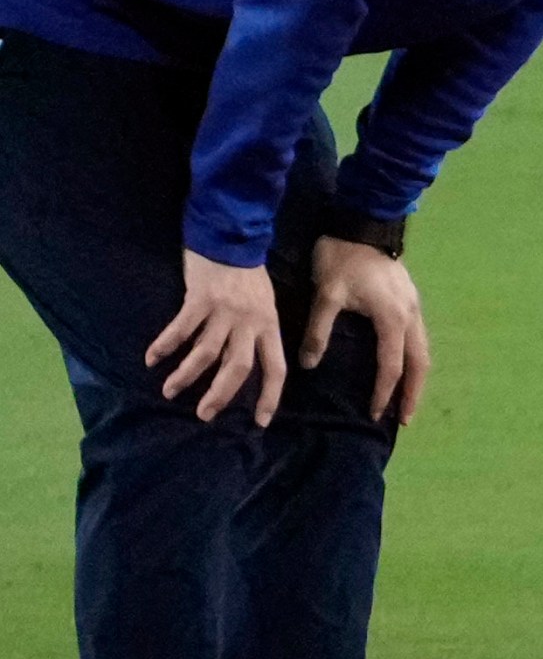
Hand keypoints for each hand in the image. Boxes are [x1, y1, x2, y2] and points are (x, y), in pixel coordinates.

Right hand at [148, 251, 286, 424]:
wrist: (231, 237)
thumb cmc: (247, 274)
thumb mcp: (263, 305)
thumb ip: (253, 333)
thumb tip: (238, 365)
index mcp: (269, 325)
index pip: (275, 368)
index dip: (270, 396)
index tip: (260, 421)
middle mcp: (249, 322)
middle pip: (238, 368)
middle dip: (221, 395)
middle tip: (204, 415)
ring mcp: (224, 311)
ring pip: (206, 353)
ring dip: (186, 376)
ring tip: (169, 391)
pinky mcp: (200, 300)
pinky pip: (181, 329)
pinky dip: (165, 346)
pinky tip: (152, 359)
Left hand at [302, 237, 429, 423]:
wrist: (362, 223)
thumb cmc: (343, 258)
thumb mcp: (326, 294)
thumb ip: (319, 331)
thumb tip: (310, 364)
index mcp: (392, 319)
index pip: (392, 366)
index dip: (383, 393)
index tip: (374, 414)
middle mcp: (411, 317)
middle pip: (420, 364)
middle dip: (413, 393)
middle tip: (405, 419)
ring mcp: (415, 307)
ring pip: (424, 351)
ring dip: (417, 377)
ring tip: (408, 399)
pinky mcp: (411, 300)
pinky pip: (419, 338)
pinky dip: (414, 359)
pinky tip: (404, 366)